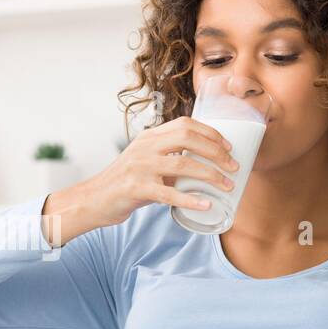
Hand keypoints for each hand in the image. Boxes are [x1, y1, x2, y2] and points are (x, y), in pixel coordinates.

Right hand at [41, 116, 239, 245]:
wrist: (93, 200)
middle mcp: (145, 147)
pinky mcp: (136, 189)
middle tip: (233, 167)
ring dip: (210, 175)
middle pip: (188, 139)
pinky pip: (169, 194)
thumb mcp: (145, 161)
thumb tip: (203, 162)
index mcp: (149, 137)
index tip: (228, 147)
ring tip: (227, 185)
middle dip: (216, 152)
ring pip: (183, 165)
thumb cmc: (125, 183)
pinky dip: (191, 200)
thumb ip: (168, 157)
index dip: (211, 133)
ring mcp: (140, 167)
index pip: (185, 124)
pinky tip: (206, 204)